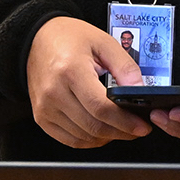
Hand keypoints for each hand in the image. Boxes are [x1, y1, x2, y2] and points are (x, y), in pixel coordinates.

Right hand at [26, 17, 154, 148]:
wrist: (38, 40)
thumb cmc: (69, 38)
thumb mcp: (103, 42)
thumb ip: (125, 67)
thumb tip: (140, 90)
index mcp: (70, 70)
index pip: (101, 107)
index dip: (125, 121)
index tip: (142, 126)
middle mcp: (54, 92)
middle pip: (94, 126)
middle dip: (121, 132)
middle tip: (137, 129)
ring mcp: (45, 108)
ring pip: (84, 137)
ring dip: (107, 137)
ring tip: (121, 127)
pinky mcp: (42, 118)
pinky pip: (71, 140)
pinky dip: (90, 140)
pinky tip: (102, 131)